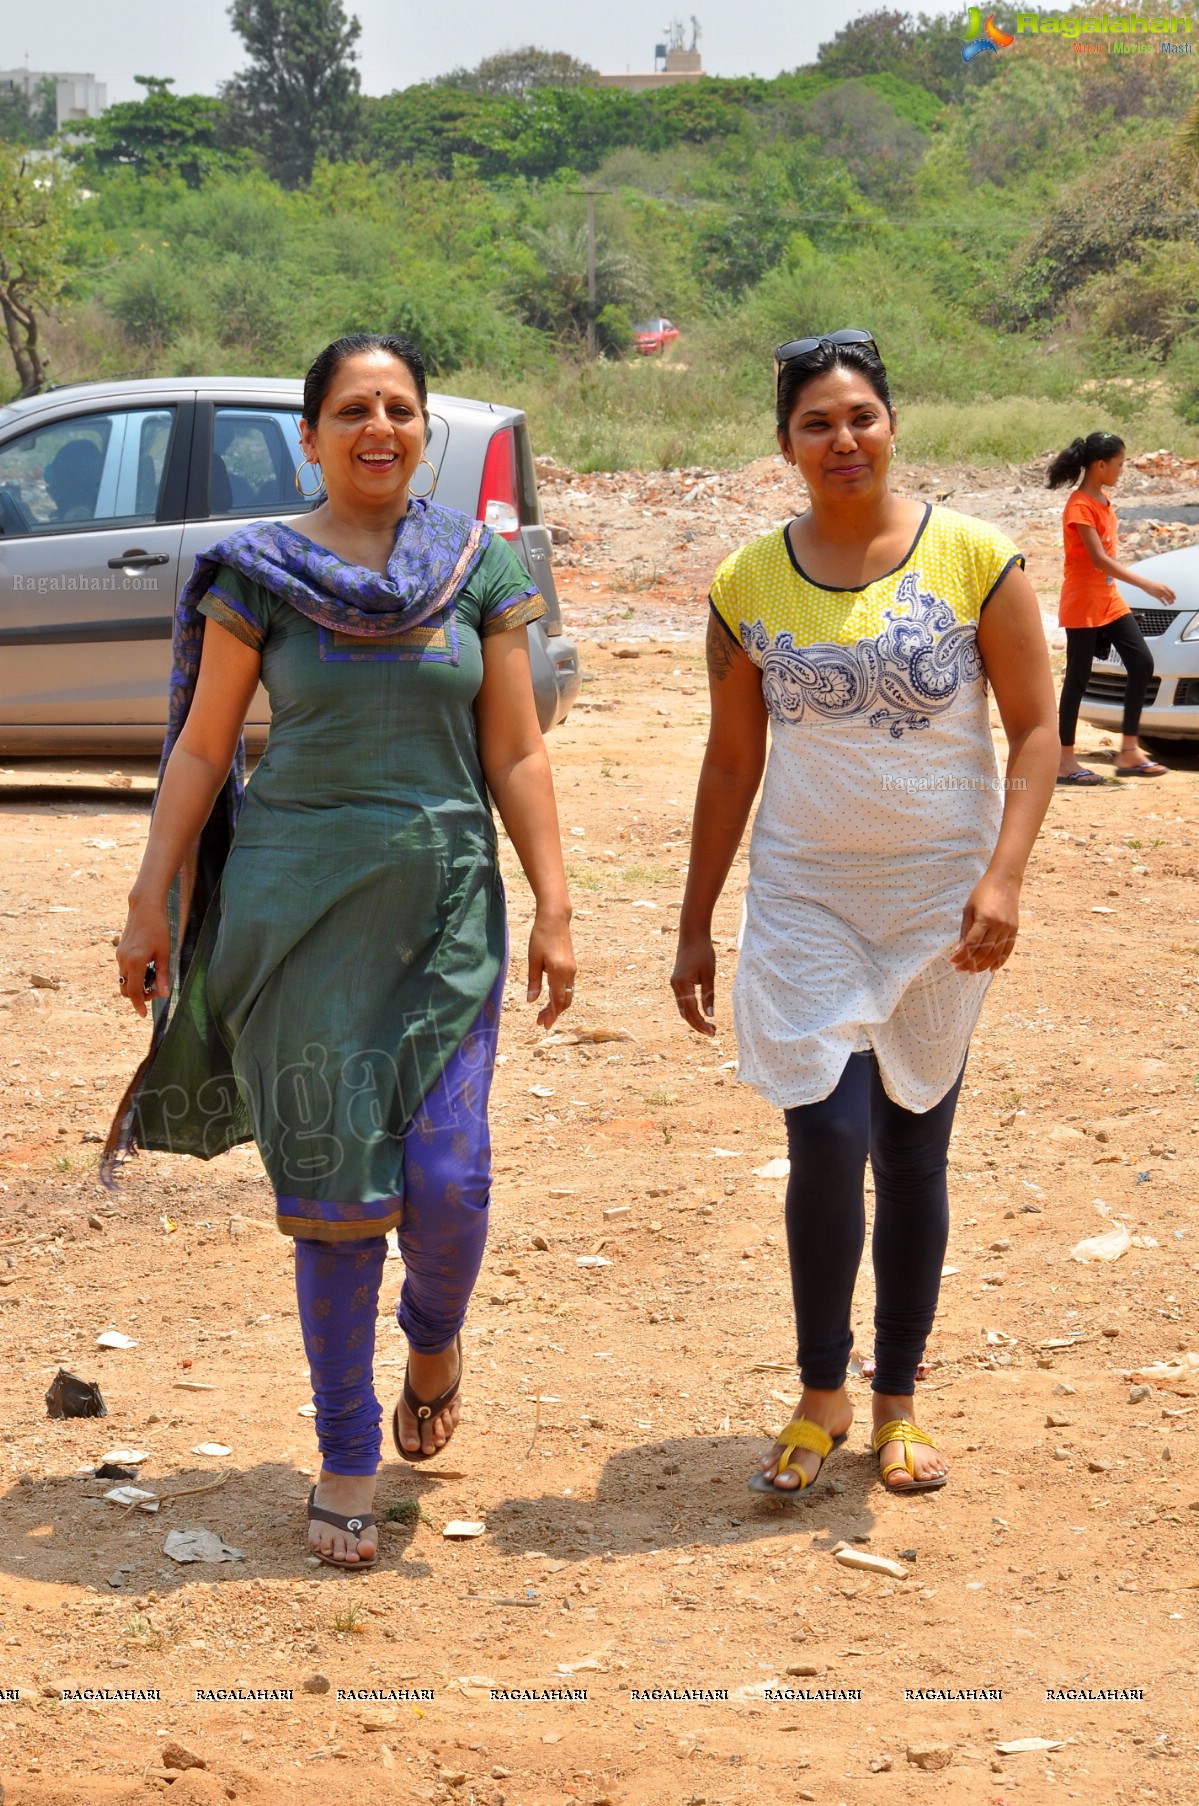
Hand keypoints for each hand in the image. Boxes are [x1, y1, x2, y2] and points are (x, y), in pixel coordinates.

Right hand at [115, 900, 171, 1018]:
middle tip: (156, 990)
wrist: (144, 908)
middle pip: (126, 989)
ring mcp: (119, 956)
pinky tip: (148, 966)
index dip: (138, 1005)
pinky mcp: (120, 951)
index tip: (143, 1015)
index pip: (134, 992)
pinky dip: (134, 974)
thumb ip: (163, 975)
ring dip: (136, 984)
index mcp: (135, 962)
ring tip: (154, 976)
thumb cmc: (158, 928)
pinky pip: (124, 969)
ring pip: (124, 979)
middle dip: (139, 995)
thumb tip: (164, 994)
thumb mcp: (164, 953)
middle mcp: (123, 961)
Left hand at [527, 909, 574, 1028]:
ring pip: (567, 994)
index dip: (552, 1015)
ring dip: (557, 1006)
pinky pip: (568, 987)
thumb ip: (533, 982)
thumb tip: (532, 1001)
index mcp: (559, 972)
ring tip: (544, 1013)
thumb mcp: (533, 960)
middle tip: (541, 1022)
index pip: (557, 1000)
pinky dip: (560, 996)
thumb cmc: (541, 937)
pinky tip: (550, 999)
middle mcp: (569, 973)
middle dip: (554, 1013)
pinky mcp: (571, 966)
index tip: (545, 1025)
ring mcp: (572, 970)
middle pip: (564, 1000)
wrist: (555, 919)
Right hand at [671, 933, 716, 1035]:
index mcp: (682, 985)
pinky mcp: (678, 982)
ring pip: (683, 1008)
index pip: (691, 1011)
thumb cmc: (703, 952)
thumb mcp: (709, 975)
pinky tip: (700, 1015)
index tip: (712, 1032)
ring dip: (694, 1019)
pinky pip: (683, 1001)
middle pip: (685, 1013)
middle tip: (713, 1033)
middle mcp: (675, 986)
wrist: (692, 935)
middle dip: (698, 1025)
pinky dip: (691, 1011)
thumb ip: (708, 995)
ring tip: (708, 1027)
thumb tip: (710, 1015)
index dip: (701, 1023)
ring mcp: (675, 984)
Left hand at [951, 872, 1019, 973]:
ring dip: (984, 965)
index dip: (962, 956)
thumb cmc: (982, 893)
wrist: (1005, 881)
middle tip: (961, 969)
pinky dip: (1000, 961)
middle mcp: (998, 926)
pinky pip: (1008, 950)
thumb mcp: (968, 909)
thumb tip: (960, 950)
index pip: (971, 944)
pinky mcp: (1015, 930)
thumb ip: (965, 930)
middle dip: (971, 963)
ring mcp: (1008, 929)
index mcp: (984, 919)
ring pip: (996, 954)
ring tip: (973, 971)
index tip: (953, 962)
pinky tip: (992, 968)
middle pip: (984, 952)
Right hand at [1143, 580, 1175, 604]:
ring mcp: (1160, 593)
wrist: (1147, 584)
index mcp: (1165, 586)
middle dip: (1172, 600)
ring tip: (1170, 604)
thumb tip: (1167, 592)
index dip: (1174, 596)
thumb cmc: (1153, 584)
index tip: (1174, 598)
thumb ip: (1164, 588)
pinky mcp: (1156, 596)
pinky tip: (1165, 605)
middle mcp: (1163, 590)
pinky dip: (1164, 603)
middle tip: (1173, 602)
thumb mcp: (1160, 585)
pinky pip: (1162, 601)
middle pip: (1170, 596)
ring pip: (1167, 599)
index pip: (1172, 592)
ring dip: (1169, 602)